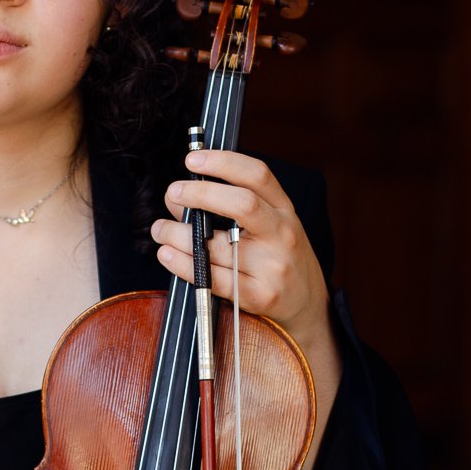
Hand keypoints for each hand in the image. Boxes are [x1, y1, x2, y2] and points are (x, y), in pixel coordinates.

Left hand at [151, 148, 342, 465]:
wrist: (308, 309)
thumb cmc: (280, 260)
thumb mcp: (274, 226)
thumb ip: (240, 207)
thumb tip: (183, 194)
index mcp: (284, 211)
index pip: (257, 175)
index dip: (222, 162)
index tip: (192, 159)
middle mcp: (282, 234)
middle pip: (240, 204)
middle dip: (199, 194)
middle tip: (173, 194)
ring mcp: (273, 267)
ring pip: (218, 245)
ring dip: (178, 233)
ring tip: (162, 229)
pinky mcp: (261, 297)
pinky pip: (215, 279)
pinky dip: (184, 266)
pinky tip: (168, 255)